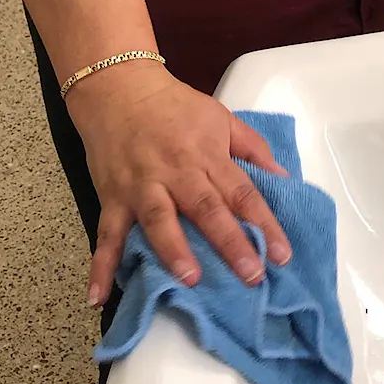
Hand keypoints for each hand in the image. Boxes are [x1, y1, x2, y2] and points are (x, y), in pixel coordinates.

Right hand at [65, 63, 292, 306]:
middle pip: (206, 208)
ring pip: (158, 218)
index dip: (264, 223)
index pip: (242, 192)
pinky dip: (101, 265)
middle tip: (251, 275)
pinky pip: (106, 233)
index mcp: (207, 154)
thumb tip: (284, 178)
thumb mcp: (220, 116)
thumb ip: (252, 148)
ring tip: (190, 280)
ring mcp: (142, 185)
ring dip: (173, 249)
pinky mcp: (112, 196)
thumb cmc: (175, 106)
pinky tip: (99, 295)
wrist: (119, 88)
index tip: (283, 255)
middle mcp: (176, 171)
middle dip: (229, 243)